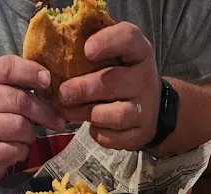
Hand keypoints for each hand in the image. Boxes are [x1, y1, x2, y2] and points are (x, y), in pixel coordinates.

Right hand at [0, 55, 65, 180]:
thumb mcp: (6, 91)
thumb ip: (26, 83)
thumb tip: (58, 84)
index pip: (8, 66)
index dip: (30, 71)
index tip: (48, 81)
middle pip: (21, 101)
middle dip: (44, 112)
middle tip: (59, 121)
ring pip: (20, 126)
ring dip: (31, 133)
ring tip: (28, 134)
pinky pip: (17, 149)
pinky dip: (23, 150)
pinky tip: (17, 147)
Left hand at [58, 23, 160, 150]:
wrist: (151, 109)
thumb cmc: (123, 76)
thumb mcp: (117, 56)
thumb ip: (95, 51)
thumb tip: (59, 51)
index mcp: (139, 52)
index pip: (128, 38)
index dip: (107, 42)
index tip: (86, 50)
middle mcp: (146, 79)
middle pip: (114, 82)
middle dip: (84, 89)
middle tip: (63, 93)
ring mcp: (146, 109)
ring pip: (117, 114)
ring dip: (89, 113)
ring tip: (69, 112)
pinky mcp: (140, 134)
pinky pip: (115, 137)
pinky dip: (99, 133)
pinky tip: (90, 126)